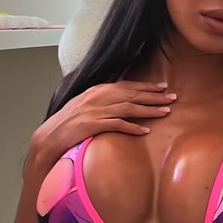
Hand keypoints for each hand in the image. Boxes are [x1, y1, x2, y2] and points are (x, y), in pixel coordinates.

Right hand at [30, 81, 176, 163]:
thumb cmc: (68, 124)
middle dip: (154, 96)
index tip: (162, 88)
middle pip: (131, 95)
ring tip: (166, 112)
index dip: (146, 86)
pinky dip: (132, 127)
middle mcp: (97, 97)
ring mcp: (94, 111)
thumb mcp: (85, 106)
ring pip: (128, 108)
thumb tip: (120, 102)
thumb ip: (102, 101)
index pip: (126, 86)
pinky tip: (146, 131)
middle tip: (172, 98)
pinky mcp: (92, 125)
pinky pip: (117, 125)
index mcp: (96, 90)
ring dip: (149, 110)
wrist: (50, 136)